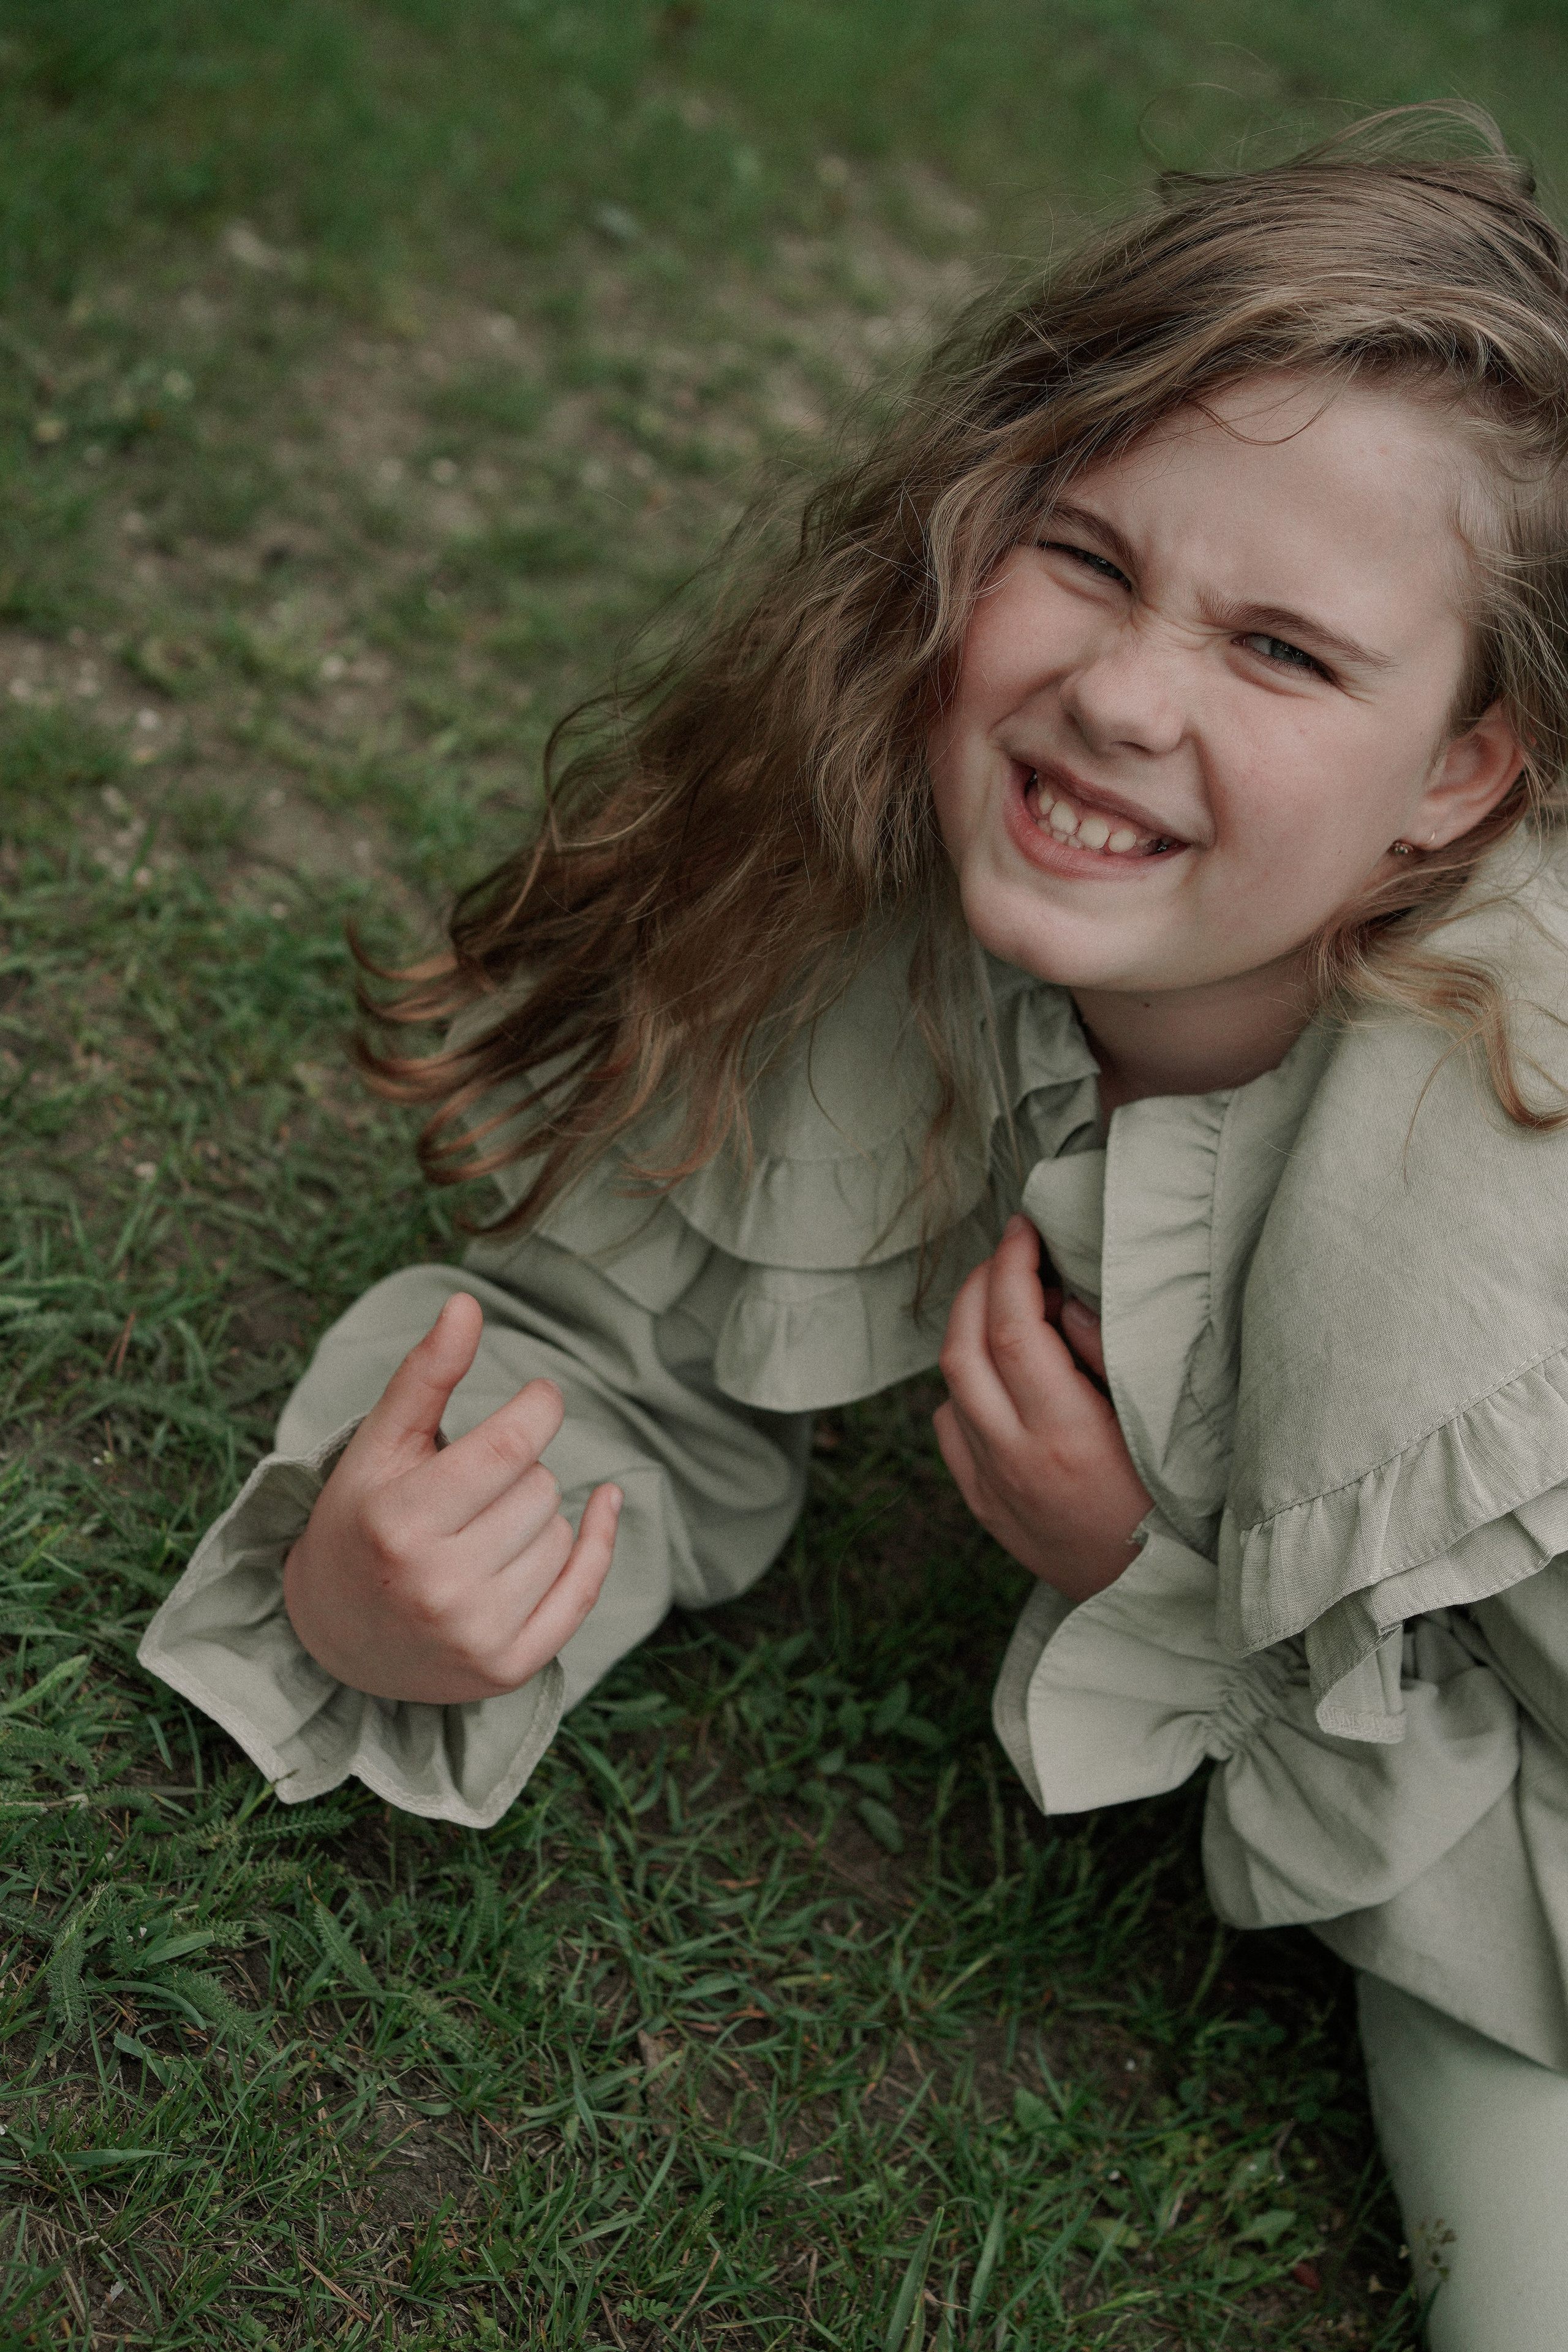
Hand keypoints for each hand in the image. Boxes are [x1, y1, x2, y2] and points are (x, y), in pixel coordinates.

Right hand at [282, 1292, 620, 1702]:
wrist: (332, 1637)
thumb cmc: (360, 1522)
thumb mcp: (378, 1445)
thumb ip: (424, 1374)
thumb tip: (468, 1304)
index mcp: (400, 1523)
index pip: (510, 1447)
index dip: (538, 1410)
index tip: (539, 1398)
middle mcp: (438, 1587)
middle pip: (538, 1488)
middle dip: (515, 1474)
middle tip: (470, 1493)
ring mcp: (477, 1636)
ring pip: (559, 1532)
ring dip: (534, 1517)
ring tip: (480, 1532)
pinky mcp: (509, 1669)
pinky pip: (585, 1587)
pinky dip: (597, 1542)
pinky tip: (604, 1505)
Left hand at [934, 1215, 1151, 1600]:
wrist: (1158, 1602)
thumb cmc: (1178, 1510)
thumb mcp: (1159, 1426)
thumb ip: (1105, 1358)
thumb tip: (1060, 1300)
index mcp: (1063, 1434)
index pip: (1013, 1327)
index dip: (1012, 1266)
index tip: (1025, 1230)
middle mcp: (1013, 1459)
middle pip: (964, 1348)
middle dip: (981, 1286)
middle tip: (1011, 1254)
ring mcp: (991, 1486)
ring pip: (949, 1386)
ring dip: (970, 1332)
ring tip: (1009, 1305)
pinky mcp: (983, 1506)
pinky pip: (950, 1427)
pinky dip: (964, 1386)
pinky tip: (1000, 1374)